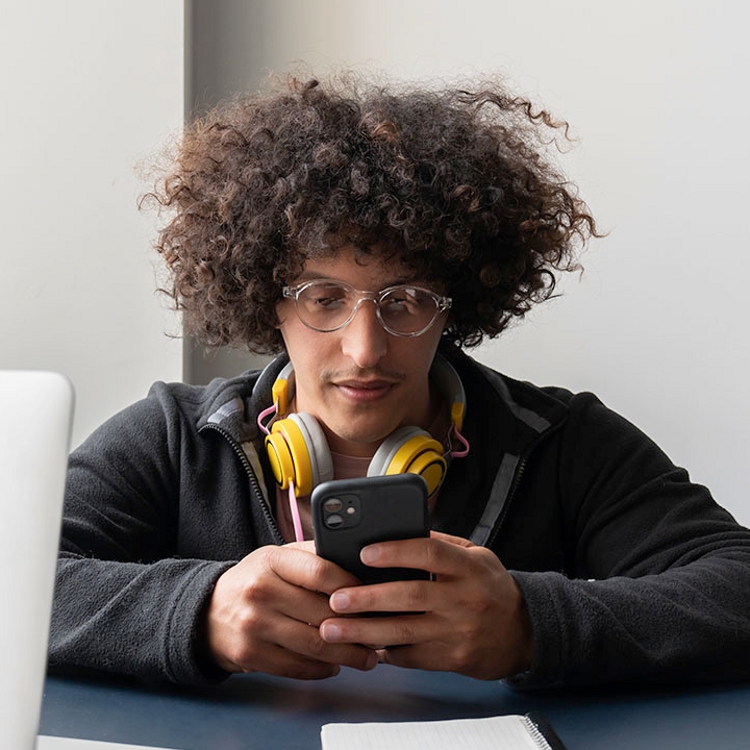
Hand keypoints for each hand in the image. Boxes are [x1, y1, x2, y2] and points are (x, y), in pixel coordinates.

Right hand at [204, 541, 377, 678]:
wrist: (206, 612)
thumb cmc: (254, 581)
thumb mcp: (277, 557)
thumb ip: (313, 556)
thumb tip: (357, 559)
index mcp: (272, 561)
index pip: (321, 572)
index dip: (352, 586)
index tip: (373, 595)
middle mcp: (261, 591)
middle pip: (323, 612)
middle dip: (358, 626)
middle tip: (380, 632)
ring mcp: (254, 624)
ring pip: (314, 644)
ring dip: (347, 655)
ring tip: (367, 656)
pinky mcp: (250, 654)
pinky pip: (296, 667)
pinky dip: (322, 669)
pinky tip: (336, 666)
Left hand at [318, 531, 532, 679]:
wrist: (525, 633)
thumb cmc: (491, 587)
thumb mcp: (476, 556)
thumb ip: (440, 544)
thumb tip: (396, 533)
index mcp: (469, 567)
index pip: (430, 553)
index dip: (396, 551)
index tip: (364, 552)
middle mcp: (464, 599)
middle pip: (410, 595)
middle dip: (368, 598)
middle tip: (336, 598)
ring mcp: (458, 632)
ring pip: (403, 632)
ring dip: (363, 631)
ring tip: (331, 628)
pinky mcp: (452, 660)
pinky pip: (410, 656)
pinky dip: (382, 651)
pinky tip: (359, 646)